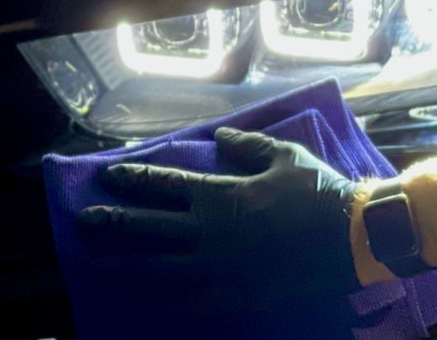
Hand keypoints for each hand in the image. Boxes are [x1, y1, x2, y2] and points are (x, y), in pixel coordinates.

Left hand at [76, 127, 362, 302]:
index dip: (133, 180)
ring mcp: (220, 271)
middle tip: (83, 222)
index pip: (164, 186)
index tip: (109, 177)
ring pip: (159, 270)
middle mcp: (210, 235)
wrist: (352, 241)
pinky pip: (191, 301)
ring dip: (125, 264)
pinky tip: (145, 299)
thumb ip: (246, 146)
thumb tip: (218, 136)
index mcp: (220, 197)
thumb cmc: (317, 192)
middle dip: (112, 223)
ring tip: (97, 263)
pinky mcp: (236, 299)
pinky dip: (164, 299)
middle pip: (148, 229)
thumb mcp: (283, 155)